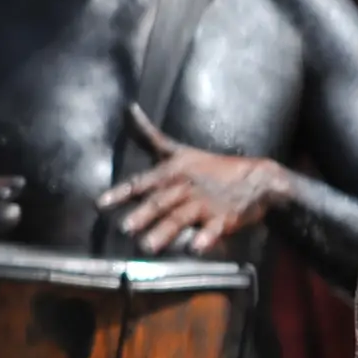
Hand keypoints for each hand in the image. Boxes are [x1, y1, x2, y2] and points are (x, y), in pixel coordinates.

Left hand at [95, 115, 287, 254]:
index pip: (141, 183)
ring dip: (165, 231)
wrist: (256, 178)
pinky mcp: (224, 219)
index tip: (100, 205)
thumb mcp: (178, 150)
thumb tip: (129, 109)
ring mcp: (204, 204)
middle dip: (142, 214)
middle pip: (160, 201)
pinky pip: (213, 230)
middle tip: (124, 229)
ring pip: (181, 217)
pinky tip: (195, 248)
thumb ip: (150, 136)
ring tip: (148, 246)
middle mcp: (184, 187)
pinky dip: (205, 238)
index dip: (120, 193)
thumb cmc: (211, 167)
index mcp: (172, 172)